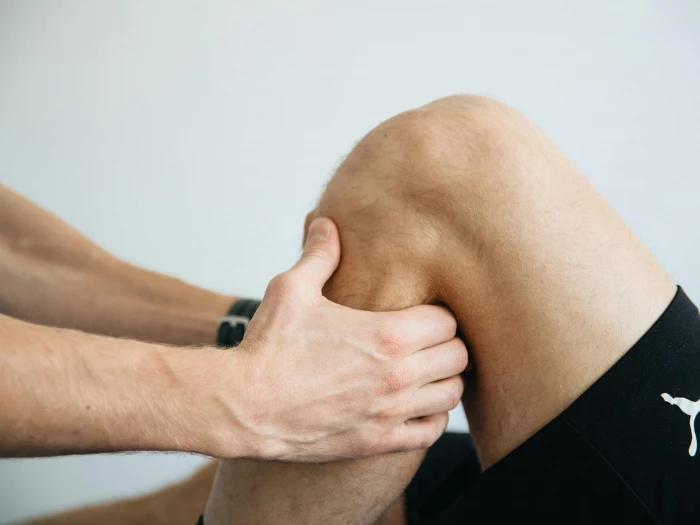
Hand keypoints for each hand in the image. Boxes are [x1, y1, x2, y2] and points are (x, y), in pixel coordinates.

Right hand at [231, 217, 466, 461]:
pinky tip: (415, 404)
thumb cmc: (268, 346)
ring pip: (451, 395)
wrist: (244, 406)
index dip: (437, 315)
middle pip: (459, 357)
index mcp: (388, 335)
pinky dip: (432, 416)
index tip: (420, 314)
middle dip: (446, 344)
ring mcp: (390, 412)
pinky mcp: (378, 442)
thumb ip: (319, 254)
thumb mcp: (291, 289)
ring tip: (423, 371)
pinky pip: (432, 431)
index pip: (449, 322)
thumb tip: (326, 222)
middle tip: (425, 341)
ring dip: (444, 379)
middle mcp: (398, 375)